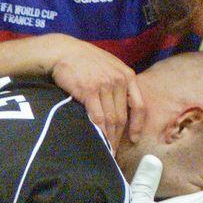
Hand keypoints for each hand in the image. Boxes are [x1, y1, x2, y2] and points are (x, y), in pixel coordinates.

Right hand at [46, 34, 144, 151]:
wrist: (63, 51)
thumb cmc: (85, 60)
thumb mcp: (110, 66)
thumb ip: (119, 83)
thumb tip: (121, 108)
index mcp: (127, 75)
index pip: (139, 105)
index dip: (137, 125)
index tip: (134, 139)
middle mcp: (119, 80)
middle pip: (122, 116)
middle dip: (118, 137)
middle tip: (114, 151)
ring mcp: (105, 85)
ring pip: (111, 119)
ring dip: (109, 137)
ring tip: (106, 150)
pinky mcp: (89, 90)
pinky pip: (97, 117)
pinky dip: (99, 132)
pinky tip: (97, 140)